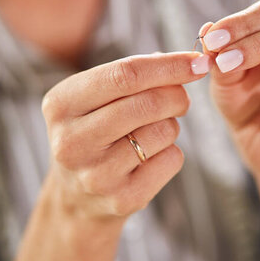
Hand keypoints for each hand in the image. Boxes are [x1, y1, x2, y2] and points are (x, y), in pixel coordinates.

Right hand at [42, 51, 212, 222]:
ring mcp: (96, 174)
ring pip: (163, 131)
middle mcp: (72, 141)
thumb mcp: (95, 96)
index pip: (125, 74)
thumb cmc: (95, 129)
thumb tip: (190, 63)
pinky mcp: (122, 199)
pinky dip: (172, 152)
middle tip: (181, 98)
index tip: (198, 62)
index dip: (169, 66)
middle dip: (177, 95)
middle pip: (147, 103)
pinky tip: (152, 157)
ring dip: (171, 124)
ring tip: (154, 130)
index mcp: (61, 104)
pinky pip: (171, 160)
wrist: (76, 196)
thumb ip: (134, 74)